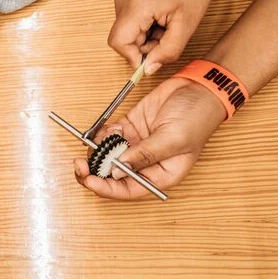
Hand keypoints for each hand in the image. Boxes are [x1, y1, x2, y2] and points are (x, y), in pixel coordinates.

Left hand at [73, 76, 226, 199]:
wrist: (198, 88)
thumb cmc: (196, 117)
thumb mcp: (173, 139)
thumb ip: (145, 155)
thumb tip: (116, 170)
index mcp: (162, 174)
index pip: (130, 190)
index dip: (107, 189)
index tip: (89, 180)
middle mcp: (146, 163)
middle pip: (114, 176)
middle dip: (93, 172)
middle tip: (79, 163)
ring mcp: (136, 145)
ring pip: (107, 155)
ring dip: (94, 152)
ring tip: (89, 144)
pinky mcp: (130, 127)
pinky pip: (108, 135)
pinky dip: (100, 134)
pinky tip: (101, 130)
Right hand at [109, 0, 220, 73]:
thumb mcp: (187, 24)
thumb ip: (168, 51)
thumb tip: (149, 69)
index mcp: (136, 4)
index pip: (119, 43)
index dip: (134, 58)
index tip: (154, 60)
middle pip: (123, 38)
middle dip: (146, 46)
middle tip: (170, 36)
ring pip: (128, 32)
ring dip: (147, 37)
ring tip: (169, 24)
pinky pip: (130, 22)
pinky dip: (146, 27)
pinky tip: (162, 17)